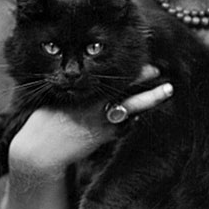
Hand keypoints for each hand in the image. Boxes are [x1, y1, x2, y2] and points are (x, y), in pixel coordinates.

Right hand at [9, 65, 172, 174]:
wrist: (41, 149)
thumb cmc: (47, 121)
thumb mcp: (60, 99)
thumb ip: (78, 92)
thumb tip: (96, 86)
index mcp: (82, 91)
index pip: (109, 76)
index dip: (125, 68)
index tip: (139, 58)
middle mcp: (93, 102)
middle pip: (123, 86)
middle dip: (141, 76)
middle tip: (157, 69)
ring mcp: (100, 120)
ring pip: (131, 105)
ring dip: (150, 97)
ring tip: (168, 89)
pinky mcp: (103, 136)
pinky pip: (124, 127)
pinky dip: (132, 121)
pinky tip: (142, 115)